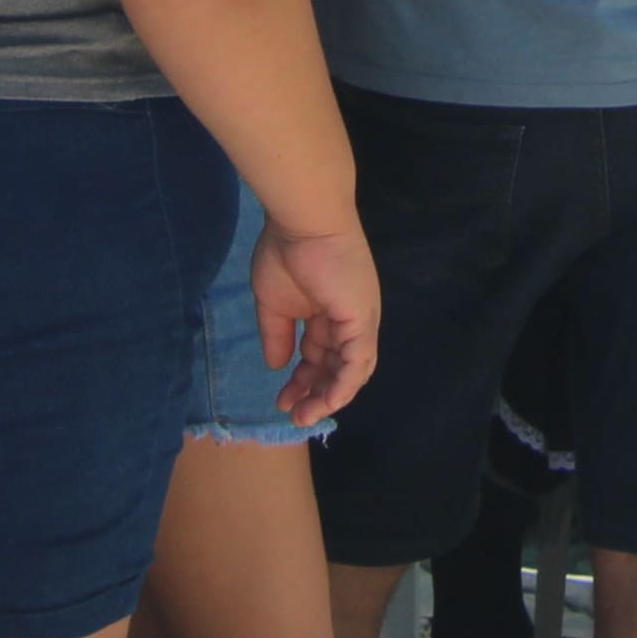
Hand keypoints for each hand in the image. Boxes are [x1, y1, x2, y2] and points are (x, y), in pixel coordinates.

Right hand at [253, 217, 380, 424]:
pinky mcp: (363, 320)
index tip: (281, 398)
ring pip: (352, 370)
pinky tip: (325, 402)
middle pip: (337, 366)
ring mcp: (360, 320)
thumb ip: (277, 335)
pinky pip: (358, 361)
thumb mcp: (273, 303)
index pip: (320, 354)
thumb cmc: (286, 252)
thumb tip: (275, 366)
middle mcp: (349, 319)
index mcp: (328, 311)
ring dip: (329, 396)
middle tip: (292, 413)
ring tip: (304, 415)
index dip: (302, 379)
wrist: (303, 222)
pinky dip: (344, 385)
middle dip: (315, 393)